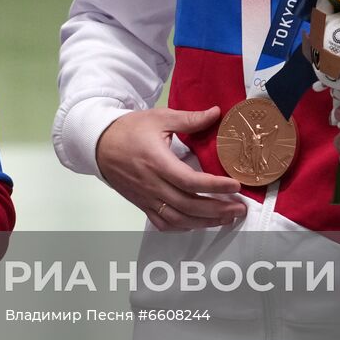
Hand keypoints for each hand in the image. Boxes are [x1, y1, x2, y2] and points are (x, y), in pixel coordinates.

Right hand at [96, 106, 247, 230]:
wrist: (99, 144)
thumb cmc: (129, 130)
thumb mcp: (159, 117)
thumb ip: (189, 119)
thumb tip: (216, 113)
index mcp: (157, 162)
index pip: (190, 181)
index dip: (215, 186)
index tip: (236, 186)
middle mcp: (152, 184)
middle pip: (188, 205)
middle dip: (217, 210)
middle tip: (240, 207)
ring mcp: (146, 198)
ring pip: (179, 218)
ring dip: (205, 222)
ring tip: (227, 218)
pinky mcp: (142, 204)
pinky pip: (164, 223)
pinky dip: (184, 226)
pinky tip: (199, 223)